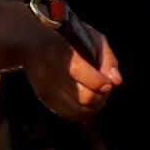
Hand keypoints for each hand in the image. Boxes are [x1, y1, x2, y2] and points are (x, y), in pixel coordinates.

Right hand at [0, 1, 120, 119]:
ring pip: (76, 109)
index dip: (101, 83)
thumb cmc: (68, 37)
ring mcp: (43, 86)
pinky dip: (80, 113)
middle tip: (104, 90)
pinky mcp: (41, 97)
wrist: (33, 41)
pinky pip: (66, 114)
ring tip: (97, 97)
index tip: (108, 82)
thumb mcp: (91, 36)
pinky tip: (86, 104)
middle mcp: (48, 70)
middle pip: (83, 97)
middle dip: (100, 97)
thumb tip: (116, 81)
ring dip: (92, 108)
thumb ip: (107, 57)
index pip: (84, 75)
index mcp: (60, 50)